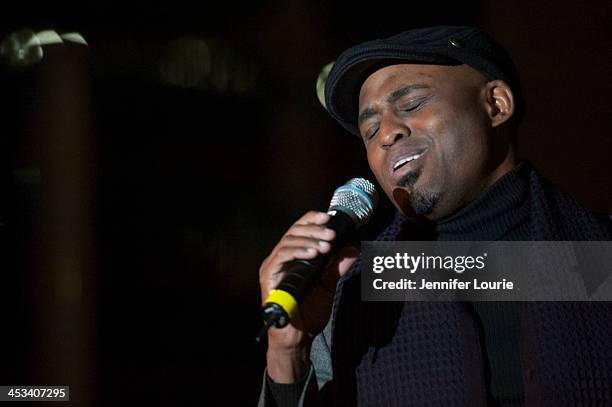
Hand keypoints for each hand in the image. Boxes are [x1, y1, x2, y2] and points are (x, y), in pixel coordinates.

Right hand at [259, 211, 358, 381]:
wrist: (298, 337)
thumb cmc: (309, 312)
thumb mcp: (328, 285)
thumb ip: (337, 266)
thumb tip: (354, 248)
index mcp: (294, 255)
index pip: (300, 228)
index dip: (313, 220)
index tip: (330, 217)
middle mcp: (281, 257)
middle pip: (295, 231)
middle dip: (315, 229)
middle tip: (333, 234)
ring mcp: (273, 265)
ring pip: (288, 241)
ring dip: (309, 240)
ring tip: (327, 245)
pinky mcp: (268, 275)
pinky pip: (282, 256)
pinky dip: (298, 251)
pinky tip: (313, 254)